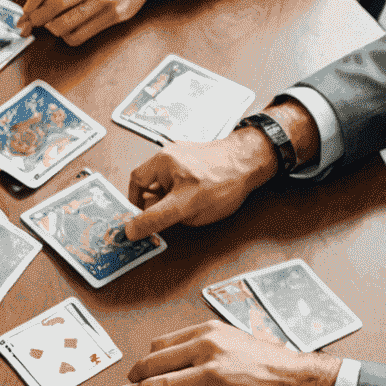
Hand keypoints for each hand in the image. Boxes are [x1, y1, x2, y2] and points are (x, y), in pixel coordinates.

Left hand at [20, 0, 190, 45]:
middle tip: (31, 24)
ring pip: (67, 22)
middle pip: (55, 4)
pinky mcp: (114, 15)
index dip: (31, 1)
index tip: (24, 12)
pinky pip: (82, 34)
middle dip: (38, 18)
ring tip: (51, 26)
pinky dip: (68, 37)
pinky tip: (67, 31)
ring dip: (52, 29)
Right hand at [122, 133, 279, 240]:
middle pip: (150, 185)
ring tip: (194, 203)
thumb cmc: (225, 179)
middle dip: (160, 203)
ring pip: (166, 184)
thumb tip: (132, 230)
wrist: (254, 161)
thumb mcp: (186, 207)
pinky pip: (180, 179)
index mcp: (161, 162)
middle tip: (176, 212)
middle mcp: (169, 156)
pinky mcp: (195, 158)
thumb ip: (155, 219)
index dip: (138, 205)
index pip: (136, 185)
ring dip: (174, 198)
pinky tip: (202, 195)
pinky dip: (185, 191)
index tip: (143, 221)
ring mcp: (183, 155)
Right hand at [128, 320, 341, 385]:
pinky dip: (171, 350)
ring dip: (154, 362)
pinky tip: (181, 366)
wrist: (297, 379)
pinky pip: (178, 335)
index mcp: (212, 374)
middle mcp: (208, 349)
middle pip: (153, 360)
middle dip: (142, 378)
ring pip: (161, 344)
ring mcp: (210, 333)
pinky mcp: (214, 326)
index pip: (161, 385)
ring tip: (166, 381)